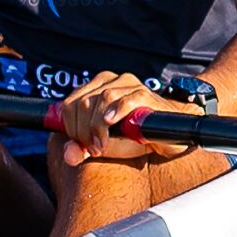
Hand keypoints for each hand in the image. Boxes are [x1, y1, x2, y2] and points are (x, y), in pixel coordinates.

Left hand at [51, 71, 194, 173]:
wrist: (168, 136)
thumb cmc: (135, 136)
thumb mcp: (104, 144)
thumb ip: (83, 148)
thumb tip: (68, 156)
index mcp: (94, 88)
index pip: (69, 104)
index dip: (71, 128)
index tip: (83, 146)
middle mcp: (110, 81)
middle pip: (83, 102)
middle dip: (83, 130)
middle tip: (94, 149)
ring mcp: (129, 85)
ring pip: (102, 99)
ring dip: (97, 126)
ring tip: (102, 145)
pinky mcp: (145, 94)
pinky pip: (127, 99)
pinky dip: (117, 112)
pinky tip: (111, 124)